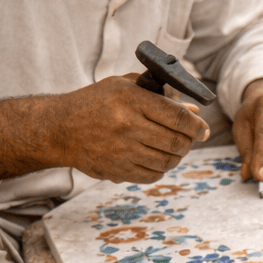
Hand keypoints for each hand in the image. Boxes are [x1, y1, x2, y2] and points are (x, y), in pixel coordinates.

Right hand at [55, 74, 208, 182]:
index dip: (197, 125)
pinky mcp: (118, 170)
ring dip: (177, 156)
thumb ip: (160, 96)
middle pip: (177, 141)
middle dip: (190, 142)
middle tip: (190, 138)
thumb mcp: (124, 87)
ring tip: (173, 148)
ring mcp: (122, 151)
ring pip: (167, 161)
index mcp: (131, 100)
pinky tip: (157, 159)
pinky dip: (161, 169)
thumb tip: (193, 110)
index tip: (203, 129)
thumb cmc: (95, 102)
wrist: (59, 129)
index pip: (177, 116)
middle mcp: (127, 126)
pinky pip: (152, 175)